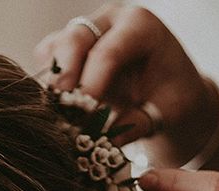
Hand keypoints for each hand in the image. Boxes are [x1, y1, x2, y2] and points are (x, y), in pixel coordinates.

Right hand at [34, 4, 216, 164]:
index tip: (84, 113)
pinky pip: (47, 59)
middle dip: (64, 73)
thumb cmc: (172, 98)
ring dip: (53, 81)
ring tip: (60, 112)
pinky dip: (48, 82)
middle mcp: (110, 21)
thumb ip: (137, 124)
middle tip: (61, 106)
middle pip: (75, 38)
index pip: (109, 51)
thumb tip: (105, 142)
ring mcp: (87, 32)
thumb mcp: (167, 112)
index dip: (92, 82)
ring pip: (55, 47)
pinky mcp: (68, 48)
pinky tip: (58, 105)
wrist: (168, 92)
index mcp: (140, 26)